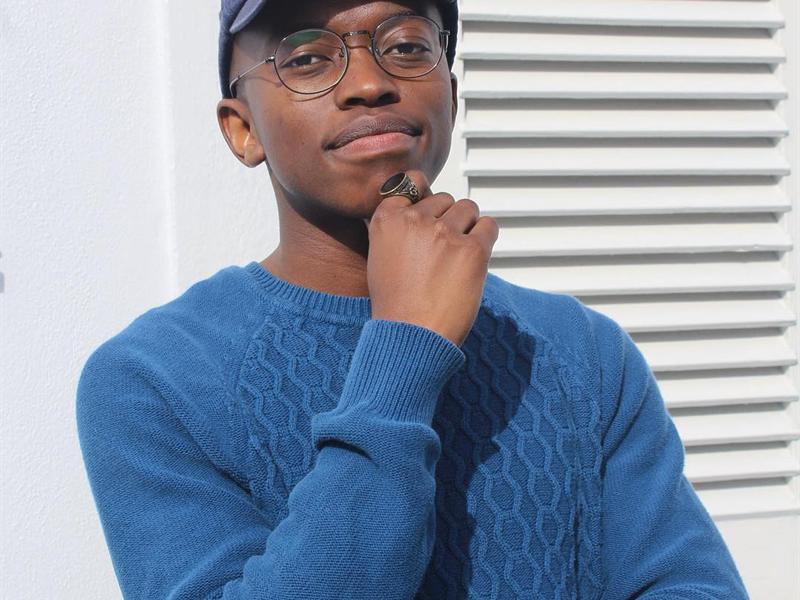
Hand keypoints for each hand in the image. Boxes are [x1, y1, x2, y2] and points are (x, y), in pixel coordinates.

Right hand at [362, 170, 499, 346]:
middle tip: (443, 252)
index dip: (424, 201)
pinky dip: (486, 237)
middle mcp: (414, 220)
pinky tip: (475, 258)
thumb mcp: (380, 256)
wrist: (411, 337)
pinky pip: (489, 226)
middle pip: (445, 199)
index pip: (412, 184)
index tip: (427, 219)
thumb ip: (396, 227)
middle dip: (448, 219)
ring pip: (467, 208)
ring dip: (467, 227)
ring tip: (458, 256)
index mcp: (386, 219)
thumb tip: (423, 199)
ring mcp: (445, 233)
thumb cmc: (396, 303)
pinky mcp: (472, 250)